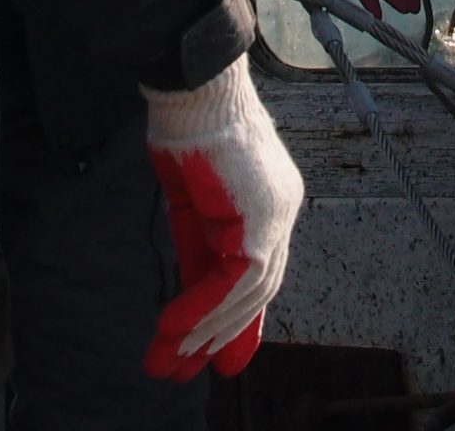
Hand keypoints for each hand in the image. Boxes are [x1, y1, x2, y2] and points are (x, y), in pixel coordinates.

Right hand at [142, 56, 303, 380]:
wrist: (196, 87)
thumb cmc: (190, 125)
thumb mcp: (190, 198)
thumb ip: (197, 244)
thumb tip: (191, 288)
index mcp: (270, 199)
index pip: (255, 267)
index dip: (234, 310)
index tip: (213, 344)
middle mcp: (281, 209)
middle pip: (257, 288)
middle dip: (221, 332)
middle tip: (188, 366)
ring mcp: (276, 215)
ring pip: (247, 292)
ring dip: (206, 329)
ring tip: (173, 358)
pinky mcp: (259, 220)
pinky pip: (232, 279)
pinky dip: (202, 307)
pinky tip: (173, 328)